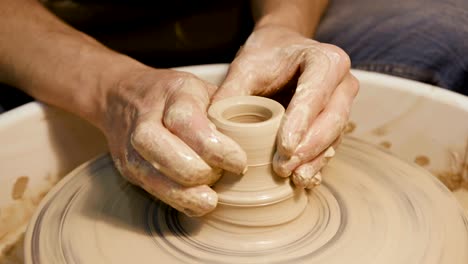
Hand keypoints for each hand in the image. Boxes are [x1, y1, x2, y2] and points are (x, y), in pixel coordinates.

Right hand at [101, 67, 246, 215]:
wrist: (122, 96)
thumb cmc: (173, 95)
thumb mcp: (203, 90)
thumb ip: (226, 112)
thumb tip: (258, 140)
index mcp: (172, 93)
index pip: (188, 123)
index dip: (216, 148)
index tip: (239, 163)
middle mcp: (145, 118)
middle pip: (166, 152)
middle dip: (200, 173)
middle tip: (224, 176)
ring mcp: (130, 145)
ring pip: (153, 176)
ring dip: (186, 194)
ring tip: (211, 199)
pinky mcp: (127, 167)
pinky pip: (151, 189)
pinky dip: (176, 200)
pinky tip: (196, 201)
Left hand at [214, 25, 358, 187]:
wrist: (283, 50)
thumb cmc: (266, 56)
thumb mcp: (244, 68)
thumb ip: (231, 94)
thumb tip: (214, 129)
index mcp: (325, 60)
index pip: (316, 92)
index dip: (301, 121)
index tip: (284, 147)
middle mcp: (342, 83)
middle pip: (332, 119)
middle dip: (308, 148)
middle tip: (283, 168)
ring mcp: (343, 105)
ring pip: (334, 137)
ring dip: (314, 161)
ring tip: (294, 179)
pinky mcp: (336, 124)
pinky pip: (330, 146)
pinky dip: (316, 164)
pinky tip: (302, 180)